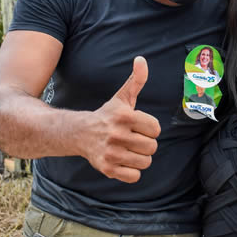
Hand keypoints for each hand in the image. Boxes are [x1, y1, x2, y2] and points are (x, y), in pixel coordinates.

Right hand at [85, 56, 160, 182]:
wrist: (80, 134)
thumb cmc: (108, 115)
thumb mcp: (122, 97)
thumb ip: (136, 80)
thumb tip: (141, 59)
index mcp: (124, 116)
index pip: (156, 129)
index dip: (149, 128)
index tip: (138, 126)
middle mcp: (117, 135)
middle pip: (152, 147)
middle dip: (145, 144)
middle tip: (132, 139)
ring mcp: (111, 153)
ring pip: (145, 162)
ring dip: (139, 158)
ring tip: (128, 150)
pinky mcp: (107, 169)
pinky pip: (134, 177)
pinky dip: (131, 172)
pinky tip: (123, 161)